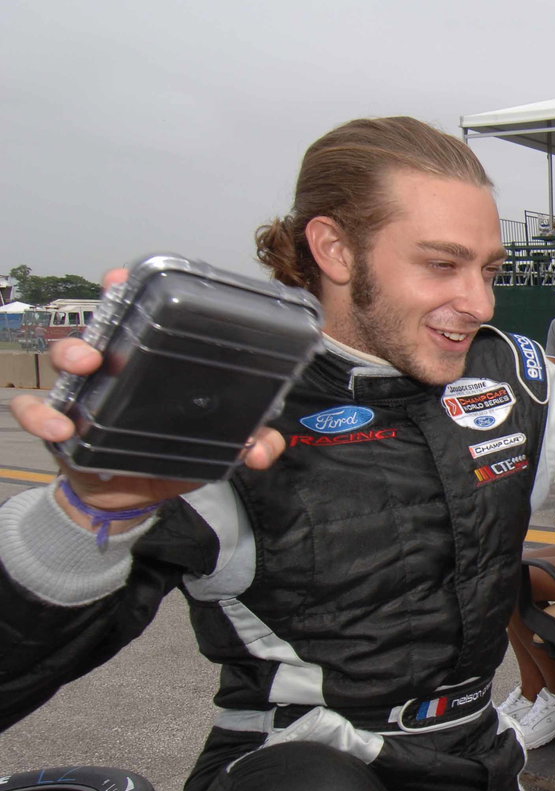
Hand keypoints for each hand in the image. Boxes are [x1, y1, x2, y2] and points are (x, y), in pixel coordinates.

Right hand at [9, 269, 283, 518]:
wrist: (134, 494)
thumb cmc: (170, 451)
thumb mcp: (215, 445)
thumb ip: (250, 442)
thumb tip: (263, 448)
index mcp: (148, 360)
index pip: (135, 316)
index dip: (125, 291)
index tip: (122, 277)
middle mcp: (112, 366)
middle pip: (96, 329)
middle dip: (99, 319)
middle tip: (107, 334)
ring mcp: (81, 391)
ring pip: (63, 358)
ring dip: (70, 355)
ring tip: (85, 365)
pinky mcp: (58, 422)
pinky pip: (35, 410)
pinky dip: (42, 416)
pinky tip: (60, 428)